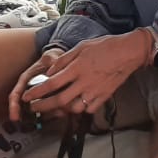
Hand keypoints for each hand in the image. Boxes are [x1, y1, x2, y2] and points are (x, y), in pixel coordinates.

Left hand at [13, 31, 149, 120]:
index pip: (52, 84)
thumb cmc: (106, 46)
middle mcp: (85, 81)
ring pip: (74, 108)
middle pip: (60, 100)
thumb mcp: (81, 47)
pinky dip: (79, 110)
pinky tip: (74, 106)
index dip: (37, 92)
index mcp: (78, 68)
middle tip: (34, 108)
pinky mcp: (105, 96)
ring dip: (61, 111)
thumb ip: (63, 60)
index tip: (27, 96)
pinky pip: (89, 109)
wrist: (130, 52)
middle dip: (44, 106)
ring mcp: (96, 90)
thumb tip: (49, 72)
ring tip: (53, 109)